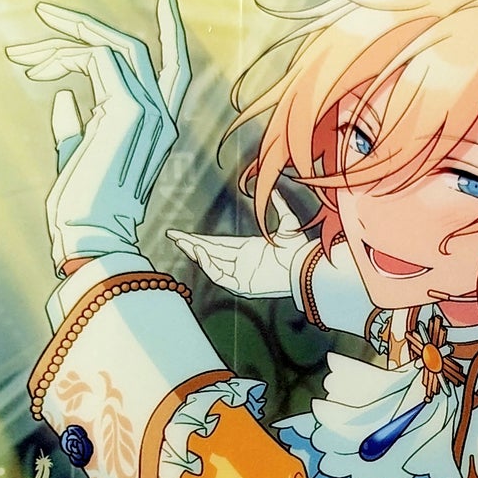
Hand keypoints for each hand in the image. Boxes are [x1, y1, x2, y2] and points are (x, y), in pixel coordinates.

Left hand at [5, 0, 191, 269]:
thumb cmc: (82, 210)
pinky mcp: (129, 108)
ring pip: (113, 46)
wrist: (90, 238)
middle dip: (87, 26)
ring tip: (21, 54)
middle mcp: (161, 117)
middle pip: (135, 48)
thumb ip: (75, 126)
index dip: (171, 33)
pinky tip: (34, 70)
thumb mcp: (77, 158)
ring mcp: (149, 111)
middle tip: (44, 12)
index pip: (174, 71)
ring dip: (61, 40)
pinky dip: (60, 56)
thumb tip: (61, 97)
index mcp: (156, 130)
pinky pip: (95, 58)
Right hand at [167, 189, 310, 298]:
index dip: (199, 239)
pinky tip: (200, 253)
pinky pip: (220, 277)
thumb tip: (275, 190)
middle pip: (209, 253)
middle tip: (172, 236)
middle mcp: (241, 263)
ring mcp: (241, 276)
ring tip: (183, 242)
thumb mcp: (288, 223)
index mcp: (248, 250)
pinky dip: (209, 266)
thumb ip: (280, 206)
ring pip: (212, 264)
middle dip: (190, 245)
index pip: (217, 244)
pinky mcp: (243, 287)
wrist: (305, 266)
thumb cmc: (299, 249)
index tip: (182, 234)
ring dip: (197, 253)